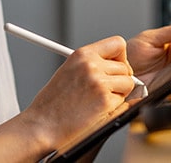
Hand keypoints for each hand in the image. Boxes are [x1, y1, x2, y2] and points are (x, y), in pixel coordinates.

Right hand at [19, 36, 135, 145]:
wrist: (42, 125)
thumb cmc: (52, 104)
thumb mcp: (69, 71)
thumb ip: (92, 64)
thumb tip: (116, 65)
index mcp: (82, 54)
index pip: (118, 44)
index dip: (121, 58)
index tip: (116, 68)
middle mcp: (91, 65)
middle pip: (125, 67)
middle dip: (119, 80)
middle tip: (103, 91)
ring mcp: (98, 82)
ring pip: (128, 83)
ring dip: (119, 93)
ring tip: (98, 101)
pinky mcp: (104, 100)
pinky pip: (124, 101)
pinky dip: (115, 107)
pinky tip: (97, 110)